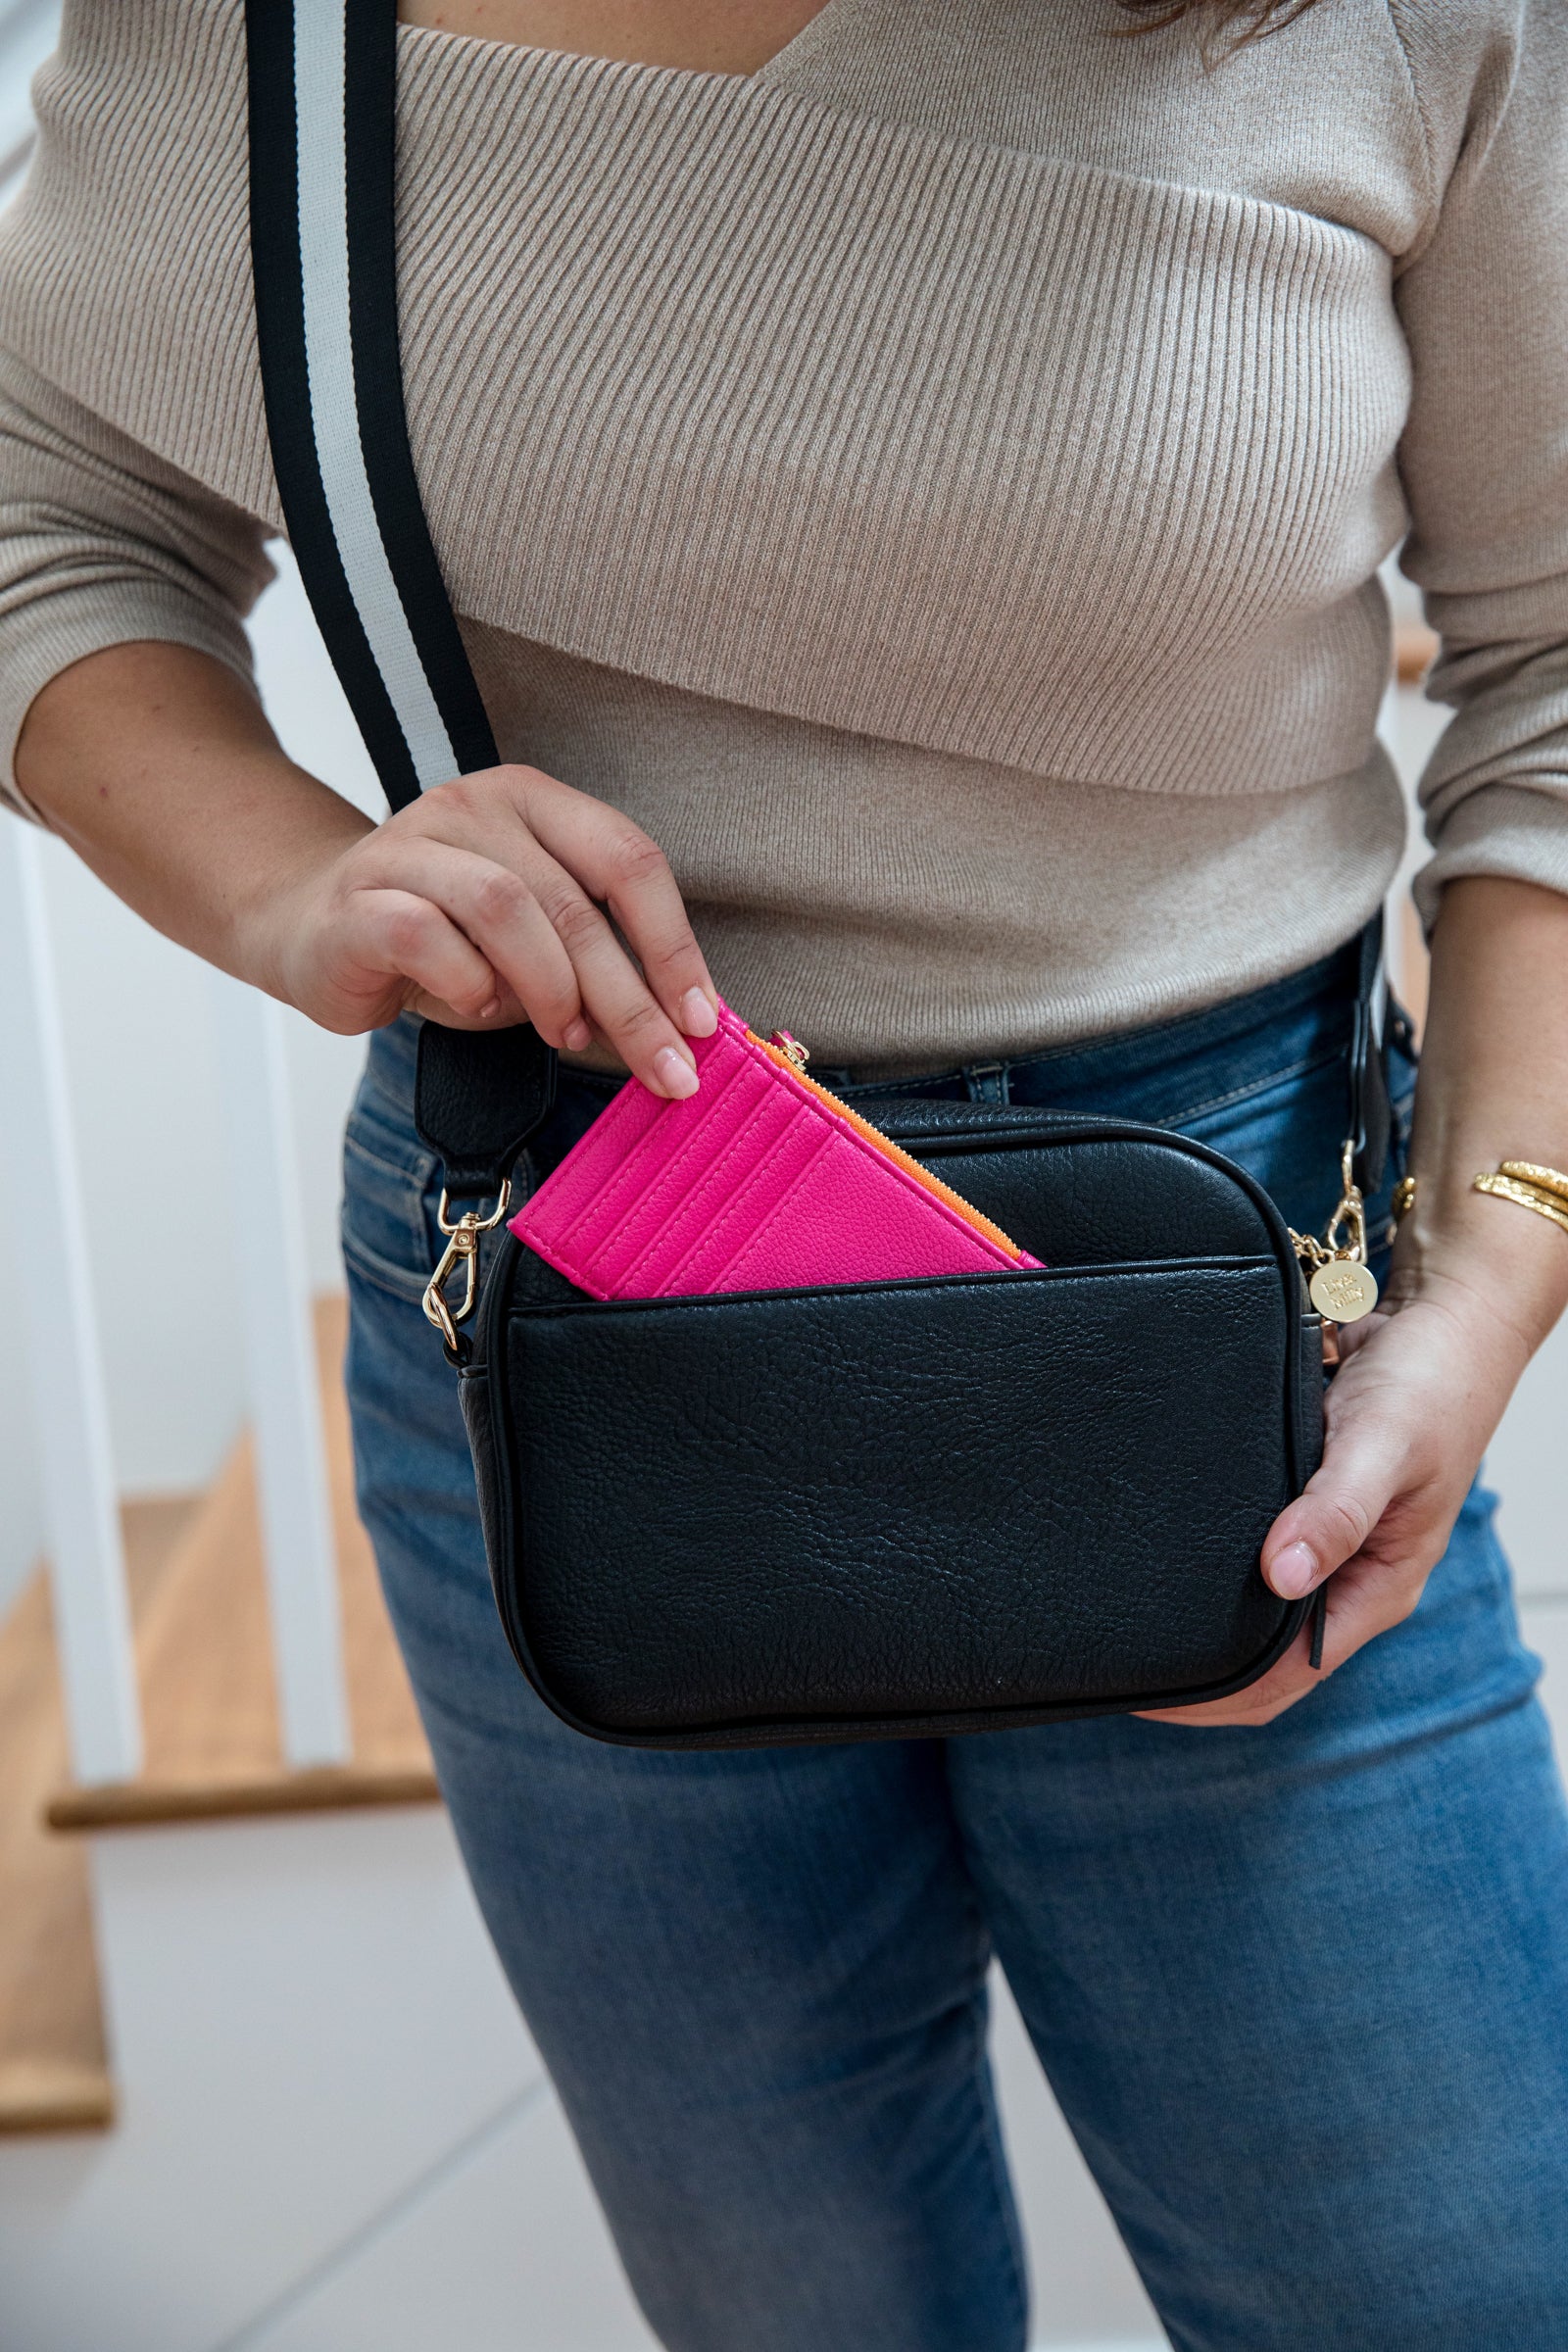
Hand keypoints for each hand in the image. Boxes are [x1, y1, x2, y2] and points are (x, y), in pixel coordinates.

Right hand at [254, 761, 717, 1095]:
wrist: (312, 929)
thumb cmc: (444, 940)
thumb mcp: (538, 946)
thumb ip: (602, 969)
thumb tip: (684, 1035)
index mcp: (534, 802)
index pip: (628, 859)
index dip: (674, 944)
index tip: (703, 1022)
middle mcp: (474, 807)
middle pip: (575, 899)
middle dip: (631, 997)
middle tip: (664, 1067)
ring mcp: (410, 844)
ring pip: (505, 906)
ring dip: (551, 987)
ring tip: (564, 1035)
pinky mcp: (359, 897)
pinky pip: (426, 936)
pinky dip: (468, 984)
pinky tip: (478, 1009)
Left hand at [1138, 1269, 1533, 1727]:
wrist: (1437, 1320)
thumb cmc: (1429, 1388)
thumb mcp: (1383, 1449)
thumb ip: (1335, 1512)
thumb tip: (1281, 1577)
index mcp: (1376, 1588)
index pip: (1290, 1676)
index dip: (1221, 1695)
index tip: (1149, 1692)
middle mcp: (1345, 1573)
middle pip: (1261, 1651)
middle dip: (1198, 1665)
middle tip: (1117, 1656)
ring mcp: (1320, 1538)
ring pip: (1249, 1596)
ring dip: (1198, 1608)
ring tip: (1122, 1609)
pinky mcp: (1296, 1497)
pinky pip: (1245, 1537)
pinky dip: (1205, 1549)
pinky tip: (1155, 1541)